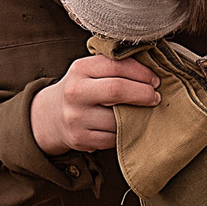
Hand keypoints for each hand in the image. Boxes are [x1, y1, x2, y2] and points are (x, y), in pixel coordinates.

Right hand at [31, 56, 159, 154]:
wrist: (51, 115)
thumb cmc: (82, 89)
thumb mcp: (90, 70)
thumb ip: (114, 66)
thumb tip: (151, 71)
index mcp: (80, 69)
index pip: (116, 66)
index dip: (141, 73)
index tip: (154, 80)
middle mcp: (75, 92)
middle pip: (117, 90)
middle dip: (143, 94)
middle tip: (155, 97)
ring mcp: (76, 117)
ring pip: (118, 119)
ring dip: (136, 117)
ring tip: (141, 112)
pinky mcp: (80, 139)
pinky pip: (113, 138)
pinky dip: (124, 132)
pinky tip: (125, 126)